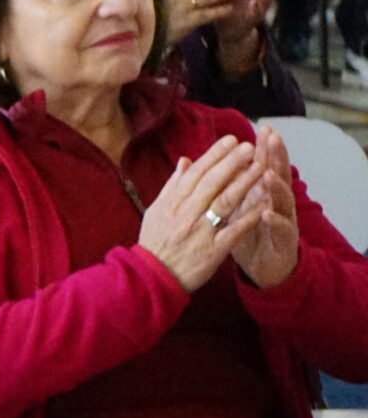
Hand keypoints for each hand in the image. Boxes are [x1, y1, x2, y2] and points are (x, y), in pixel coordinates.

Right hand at [136, 137, 266, 291]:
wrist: (153, 277)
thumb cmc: (155, 242)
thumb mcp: (156, 211)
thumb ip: (172, 186)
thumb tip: (185, 161)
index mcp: (172, 203)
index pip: (196, 173)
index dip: (214, 155)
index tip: (230, 140)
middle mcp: (186, 214)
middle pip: (212, 183)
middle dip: (231, 163)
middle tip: (248, 146)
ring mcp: (200, 232)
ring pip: (225, 202)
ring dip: (244, 183)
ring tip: (260, 166)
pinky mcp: (213, 250)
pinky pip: (234, 230)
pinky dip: (249, 216)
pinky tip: (264, 203)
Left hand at [229, 125, 300, 289]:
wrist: (265, 266)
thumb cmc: (249, 233)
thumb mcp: (237, 207)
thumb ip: (230, 185)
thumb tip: (217, 162)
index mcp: (264, 193)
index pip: (265, 165)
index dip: (265, 148)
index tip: (263, 128)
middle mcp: (277, 202)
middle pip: (278, 175)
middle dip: (276, 156)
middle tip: (274, 137)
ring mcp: (284, 220)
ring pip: (283, 200)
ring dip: (275, 185)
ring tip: (268, 172)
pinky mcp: (284, 241)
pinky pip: (280, 230)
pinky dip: (273, 221)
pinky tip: (266, 212)